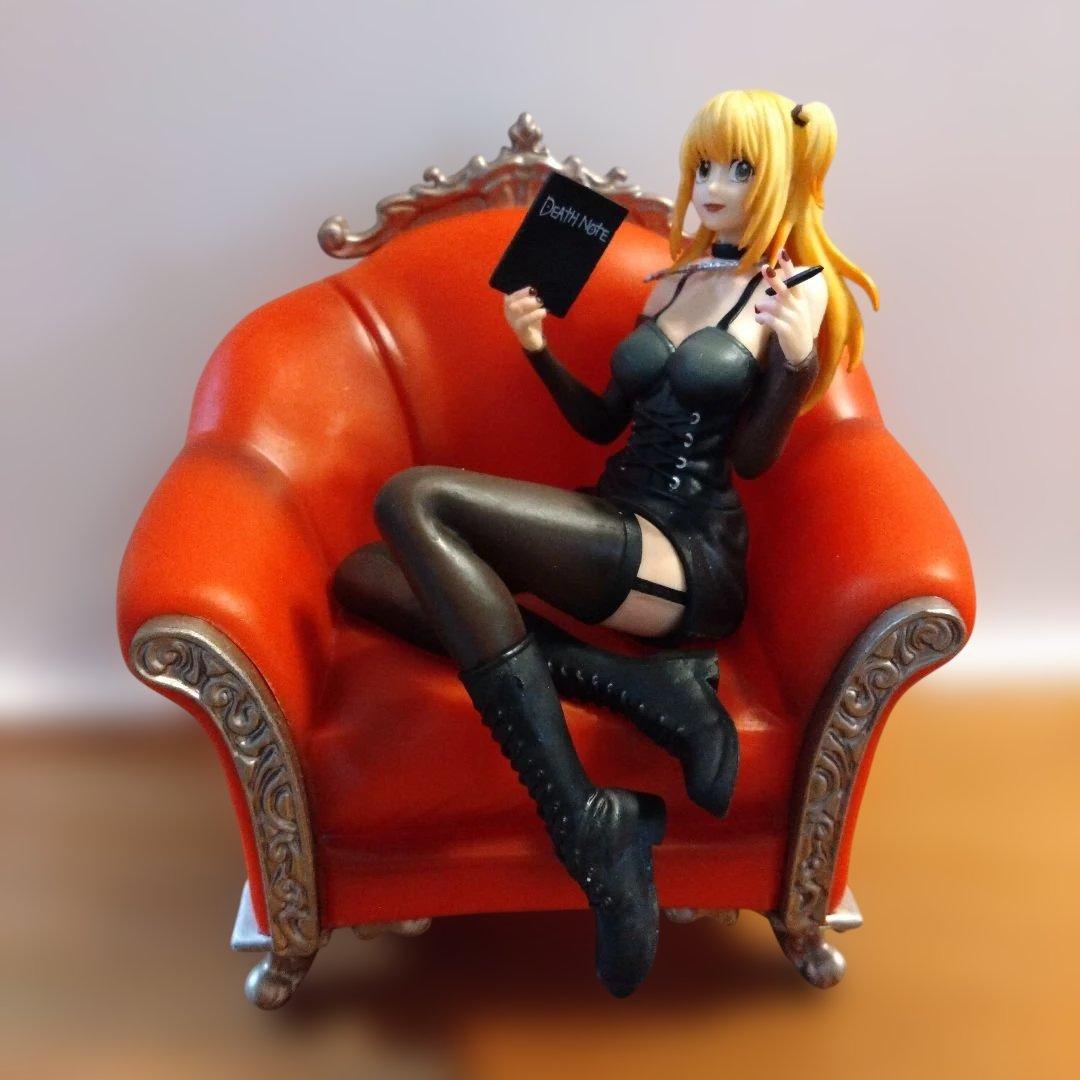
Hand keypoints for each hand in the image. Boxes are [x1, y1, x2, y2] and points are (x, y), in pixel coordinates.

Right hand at [504, 286, 546, 351]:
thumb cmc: (533, 320)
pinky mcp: (520, 329)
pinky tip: (544, 312)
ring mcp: (512, 321)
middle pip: (510, 299)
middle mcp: (508, 312)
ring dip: (529, 303)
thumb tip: (537, 287)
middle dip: (522, 293)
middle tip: (534, 291)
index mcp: (510, 304)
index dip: (516, 287)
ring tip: (540, 301)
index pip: (508, 292)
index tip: (526, 283)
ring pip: (516, 308)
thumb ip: (532, 297)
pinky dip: (535, 315)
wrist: (533, 340)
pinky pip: (524, 320)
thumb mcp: (532, 307)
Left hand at [753, 250, 821, 364]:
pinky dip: (761, 318)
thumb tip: (770, 287)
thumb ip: (784, 298)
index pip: (795, 279)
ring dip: (763, 306)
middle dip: (774, 279)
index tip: (782, 251)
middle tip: (764, 267)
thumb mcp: (795, 310)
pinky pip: (769, 320)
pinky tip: (759, 319)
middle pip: (785, 289)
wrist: (801, 351)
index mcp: (801, 300)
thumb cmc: (795, 326)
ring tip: (760, 310)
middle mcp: (797, 307)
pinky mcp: (785, 330)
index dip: (788, 266)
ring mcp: (792, 318)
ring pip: (772, 306)